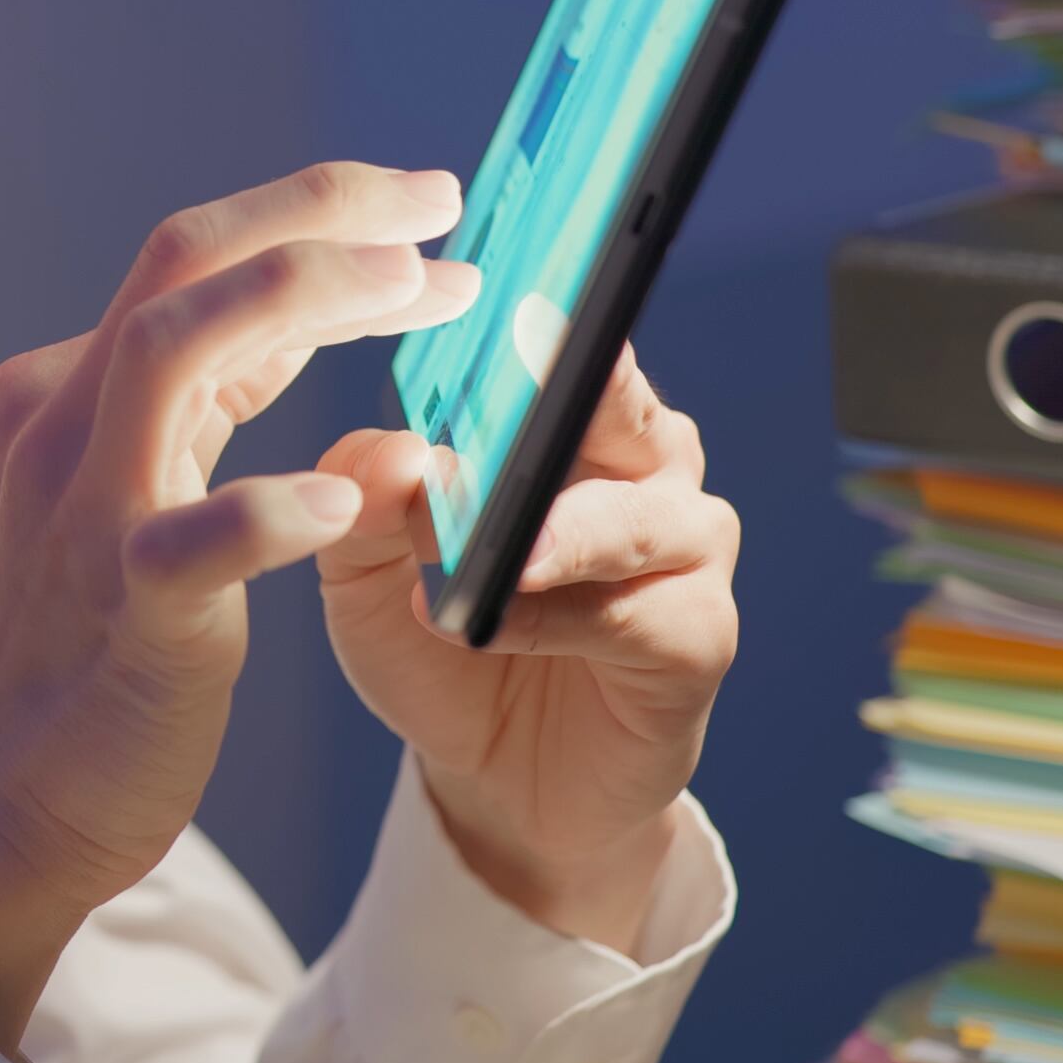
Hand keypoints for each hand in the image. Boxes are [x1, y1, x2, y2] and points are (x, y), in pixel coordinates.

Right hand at [0, 164, 481, 1050]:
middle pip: (184, 261)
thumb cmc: (73, 660)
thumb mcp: (130, 496)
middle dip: (323, 212)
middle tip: (442, 206)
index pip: (192, 259)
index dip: (319, 219)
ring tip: (420, 289)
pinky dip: (267, 508)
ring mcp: (82, 514)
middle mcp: (62, 427)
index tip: (425, 215)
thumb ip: (200, 406)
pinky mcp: (122, 614)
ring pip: (173, 349)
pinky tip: (343, 497)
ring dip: (305, 295)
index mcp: (64, 394)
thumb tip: (293, 314)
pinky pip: (190, 542)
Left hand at [315, 347, 735, 951]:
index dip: (521, 315)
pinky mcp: (698, 639)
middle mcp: (643, 467)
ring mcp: (684, 551)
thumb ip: (367, 503)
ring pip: (638, 515)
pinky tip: (494, 631)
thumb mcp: (364, 569)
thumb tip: (394, 453)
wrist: (492, 775)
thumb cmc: (438, 642)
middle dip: (565, 389)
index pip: (555, 340)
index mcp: (568, 422)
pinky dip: (560, 620)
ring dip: (557, 531)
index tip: (479, 287)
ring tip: (491, 554)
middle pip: (618, 403)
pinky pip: (639, 615)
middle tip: (508, 384)